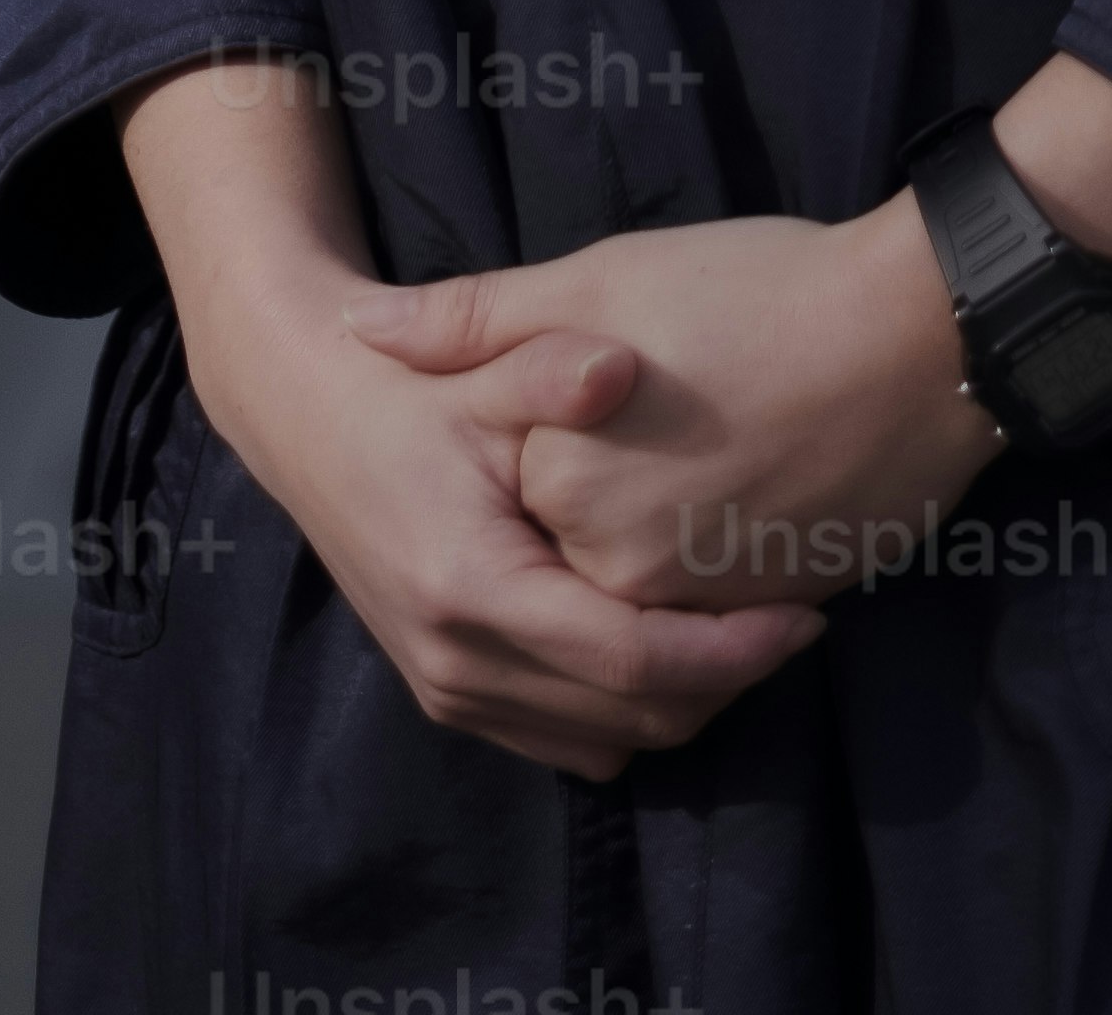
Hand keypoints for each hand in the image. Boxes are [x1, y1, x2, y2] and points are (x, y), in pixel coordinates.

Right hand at [195, 251, 824, 775]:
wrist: (305, 421)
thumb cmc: (401, 389)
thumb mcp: (473, 365)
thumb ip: (549, 365)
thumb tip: (621, 365)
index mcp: (472, 591)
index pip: (631, 662)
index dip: (731, 650)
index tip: (805, 613)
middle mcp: (458, 666)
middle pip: (630, 722)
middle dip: (723, 682)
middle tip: (791, 615)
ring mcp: (449, 692)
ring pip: (603, 746)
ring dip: (678, 702)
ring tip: (738, 627)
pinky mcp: (449, 696)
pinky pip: (564, 739)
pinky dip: (624, 708)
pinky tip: (662, 637)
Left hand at [349, 202, 1003, 613]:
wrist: (922, 338)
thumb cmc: (759, 291)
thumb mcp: (604, 279)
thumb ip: (474, 321)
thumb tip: (352, 328)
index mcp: (566, 499)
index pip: (498, 499)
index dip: (529, 434)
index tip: (570, 386)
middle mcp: (624, 580)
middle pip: (561, 568)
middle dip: (573, 514)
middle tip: (628, 424)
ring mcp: (703, 613)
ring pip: (629, 622)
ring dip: (628, 576)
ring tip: (666, 468)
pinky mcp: (771, 619)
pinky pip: (698, 637)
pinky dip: (691, 599)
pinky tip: (718, 504)